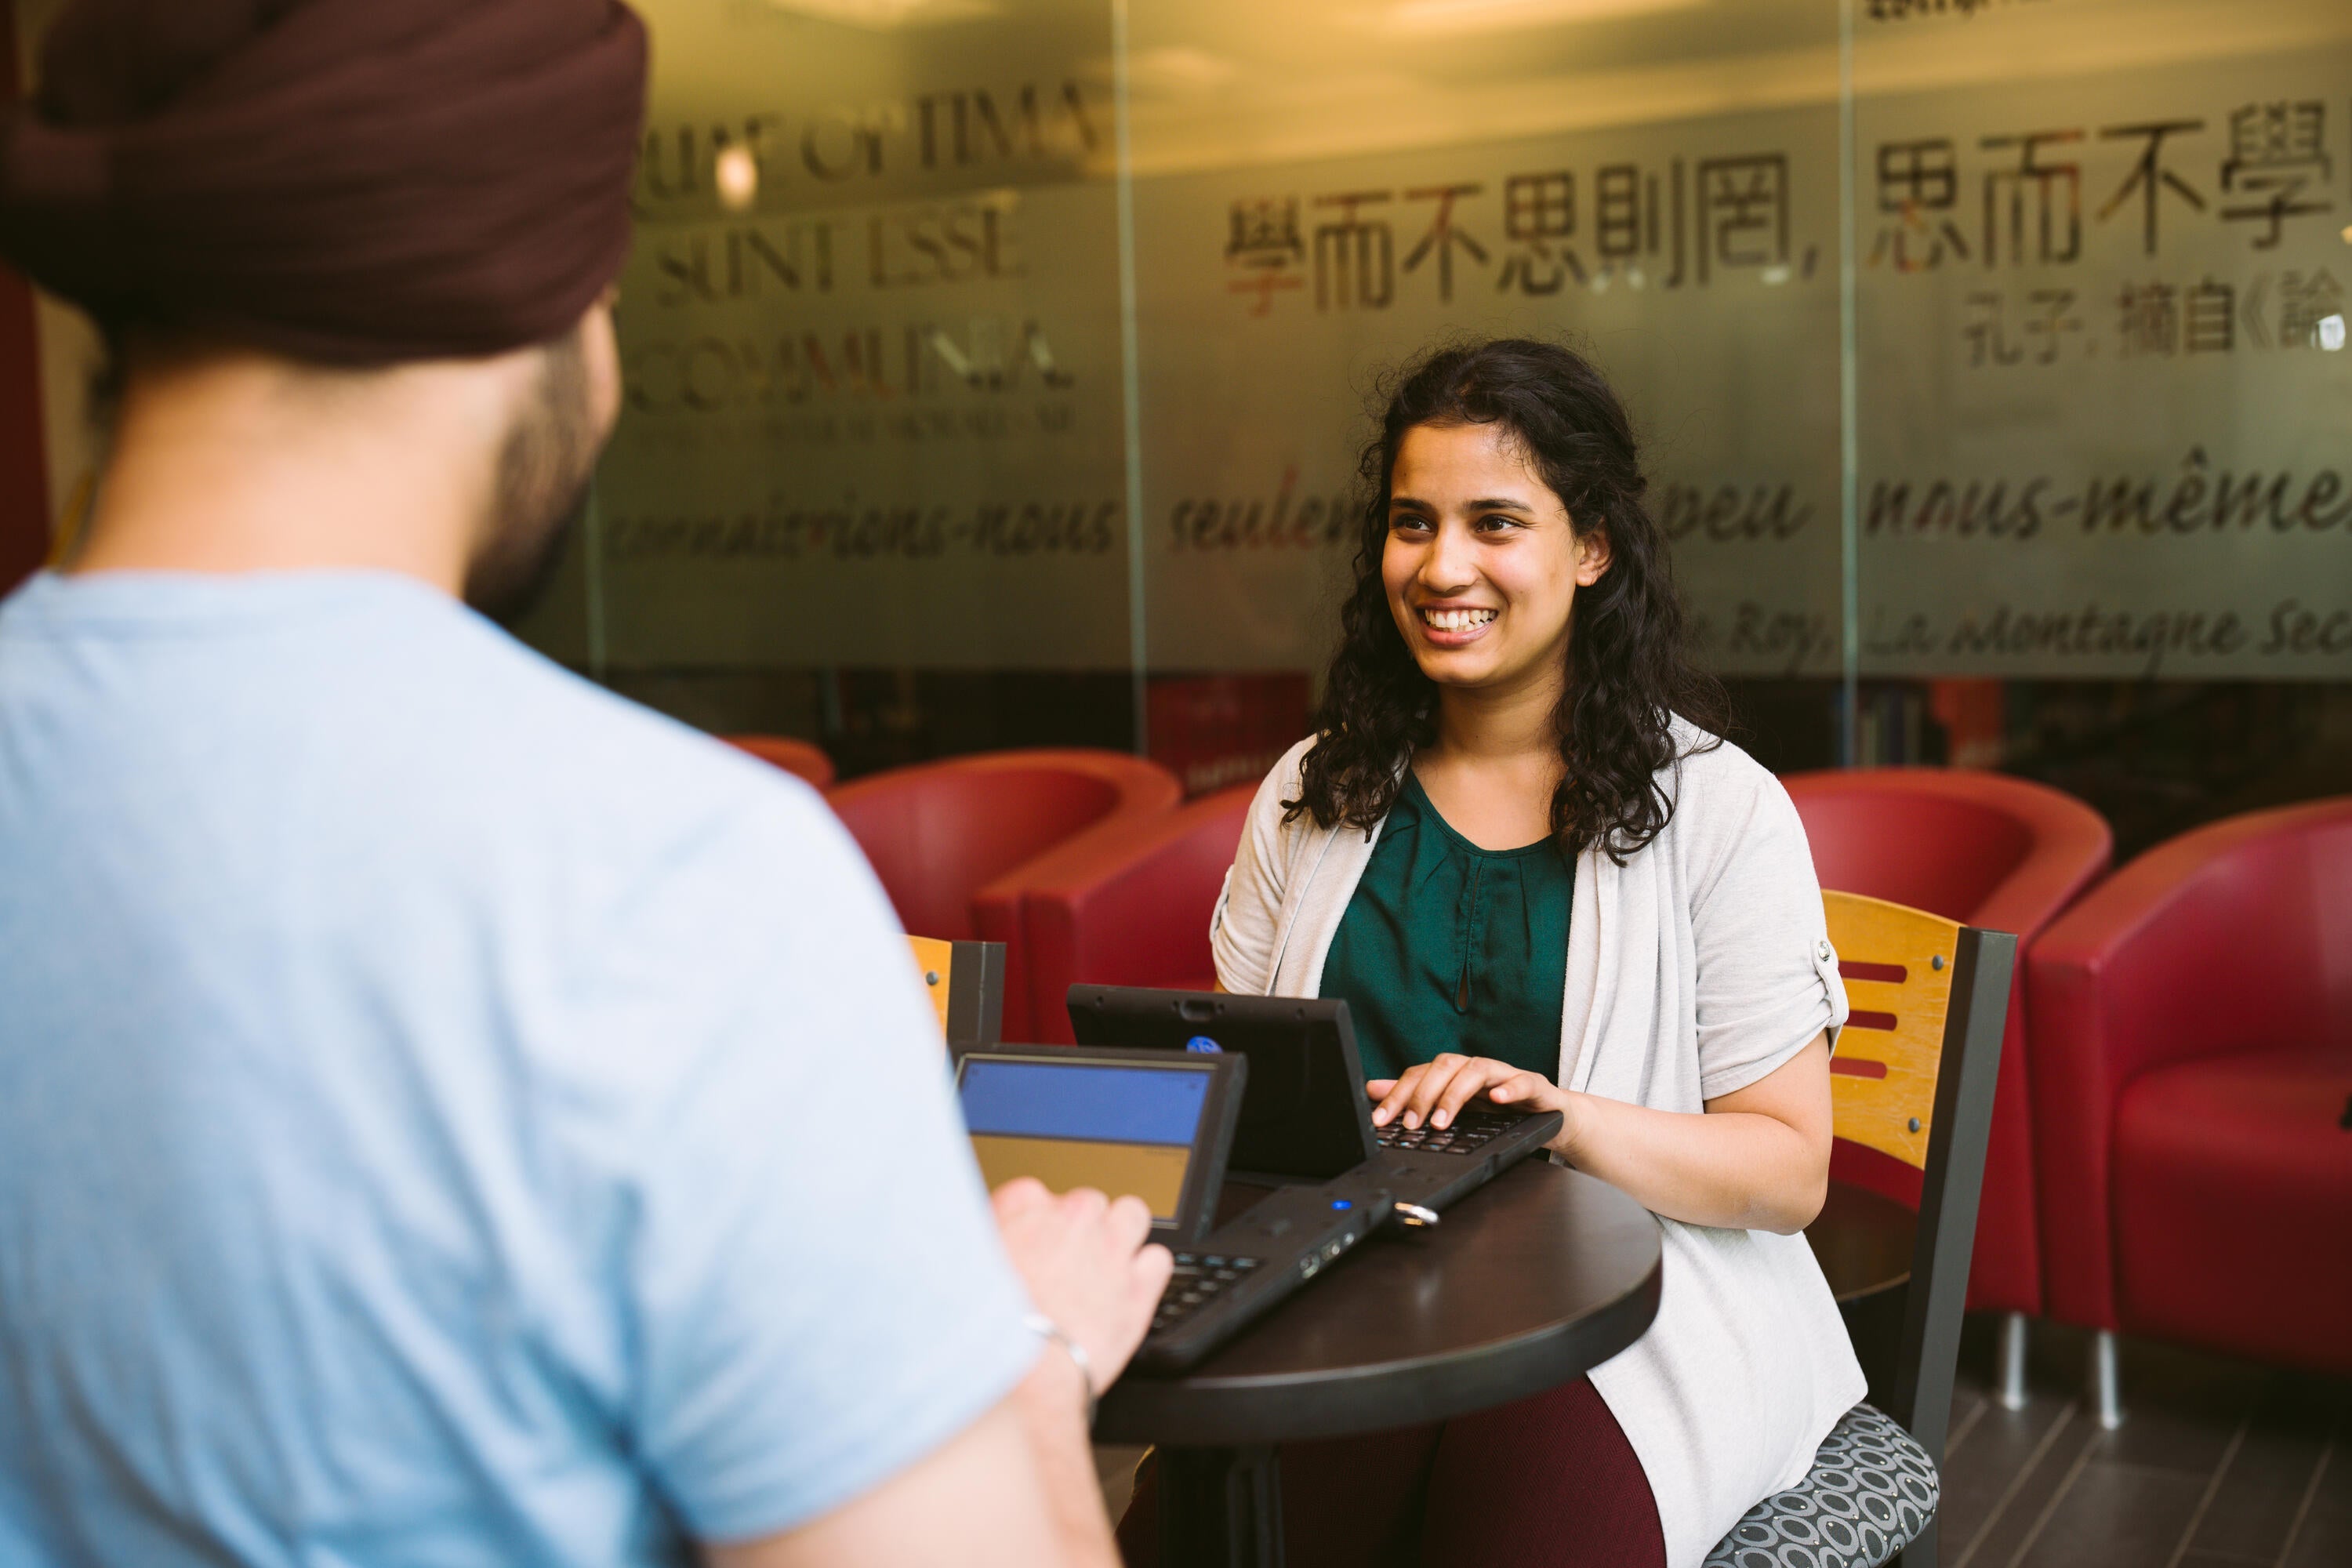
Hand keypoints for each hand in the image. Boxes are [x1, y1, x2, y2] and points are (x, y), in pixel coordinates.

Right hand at [990, 1179, 1172, 1392]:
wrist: (1025, 1376)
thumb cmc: (989, 1332)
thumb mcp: (965, 1274)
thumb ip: (984, 1249)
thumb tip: (986, 1249)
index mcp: (1024, 1209)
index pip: (1033, 1195)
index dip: (1035, 1223)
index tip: (1033, 1245)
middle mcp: (1072, 1220)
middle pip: (1087, 1203)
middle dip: (1081, 1229)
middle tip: (1068, 1265)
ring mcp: (1110, 1249)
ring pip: (1132, 1214)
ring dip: (1123, 1235)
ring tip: (1107, 1266)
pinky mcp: (1139, 1287)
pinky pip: (1159, 1258)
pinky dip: (1148, 1272)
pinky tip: (1130, 1289)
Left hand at [1367, 1053, 1574, 1146]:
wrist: (1551, 1117)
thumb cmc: (1500, 1112)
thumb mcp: (1454, 1108)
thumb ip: (1415, 1097)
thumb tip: (1372, 1089)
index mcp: (1455, 1074)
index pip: (1421, 1073)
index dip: (1398, 1094)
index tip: (1380, 1119)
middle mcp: (1477, 1069)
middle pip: (1445, 1066)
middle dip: (1423, 1095)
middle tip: (1411, 1124)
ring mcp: (1506, 1074)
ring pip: (1477, 1070)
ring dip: (1456, 1095)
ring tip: (1441, 1121)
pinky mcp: (1534, 1086)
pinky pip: (1523, 1082)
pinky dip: (1510, 1088)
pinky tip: (1497, 1099)